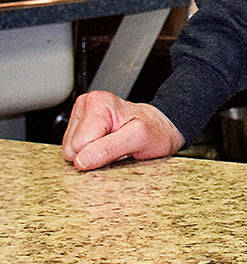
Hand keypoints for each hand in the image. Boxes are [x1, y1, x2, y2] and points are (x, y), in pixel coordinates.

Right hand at [61, 91, 184, 170]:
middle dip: (95, 154)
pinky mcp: (77, 130)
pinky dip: (91, 154)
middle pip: (71, 150)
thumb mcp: (139, 139)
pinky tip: (106, 145)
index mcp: (97, 102)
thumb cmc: (154, 131)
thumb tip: (81, 161)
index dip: (100, 152)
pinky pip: (73, 154)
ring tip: (115, 144)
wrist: (159, 129)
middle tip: (118, 145)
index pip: (79, 145)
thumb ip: (109, 148)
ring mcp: (79, 118)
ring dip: (94, 155)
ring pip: (70, 153)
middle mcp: (85, 106)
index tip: (119, 144)